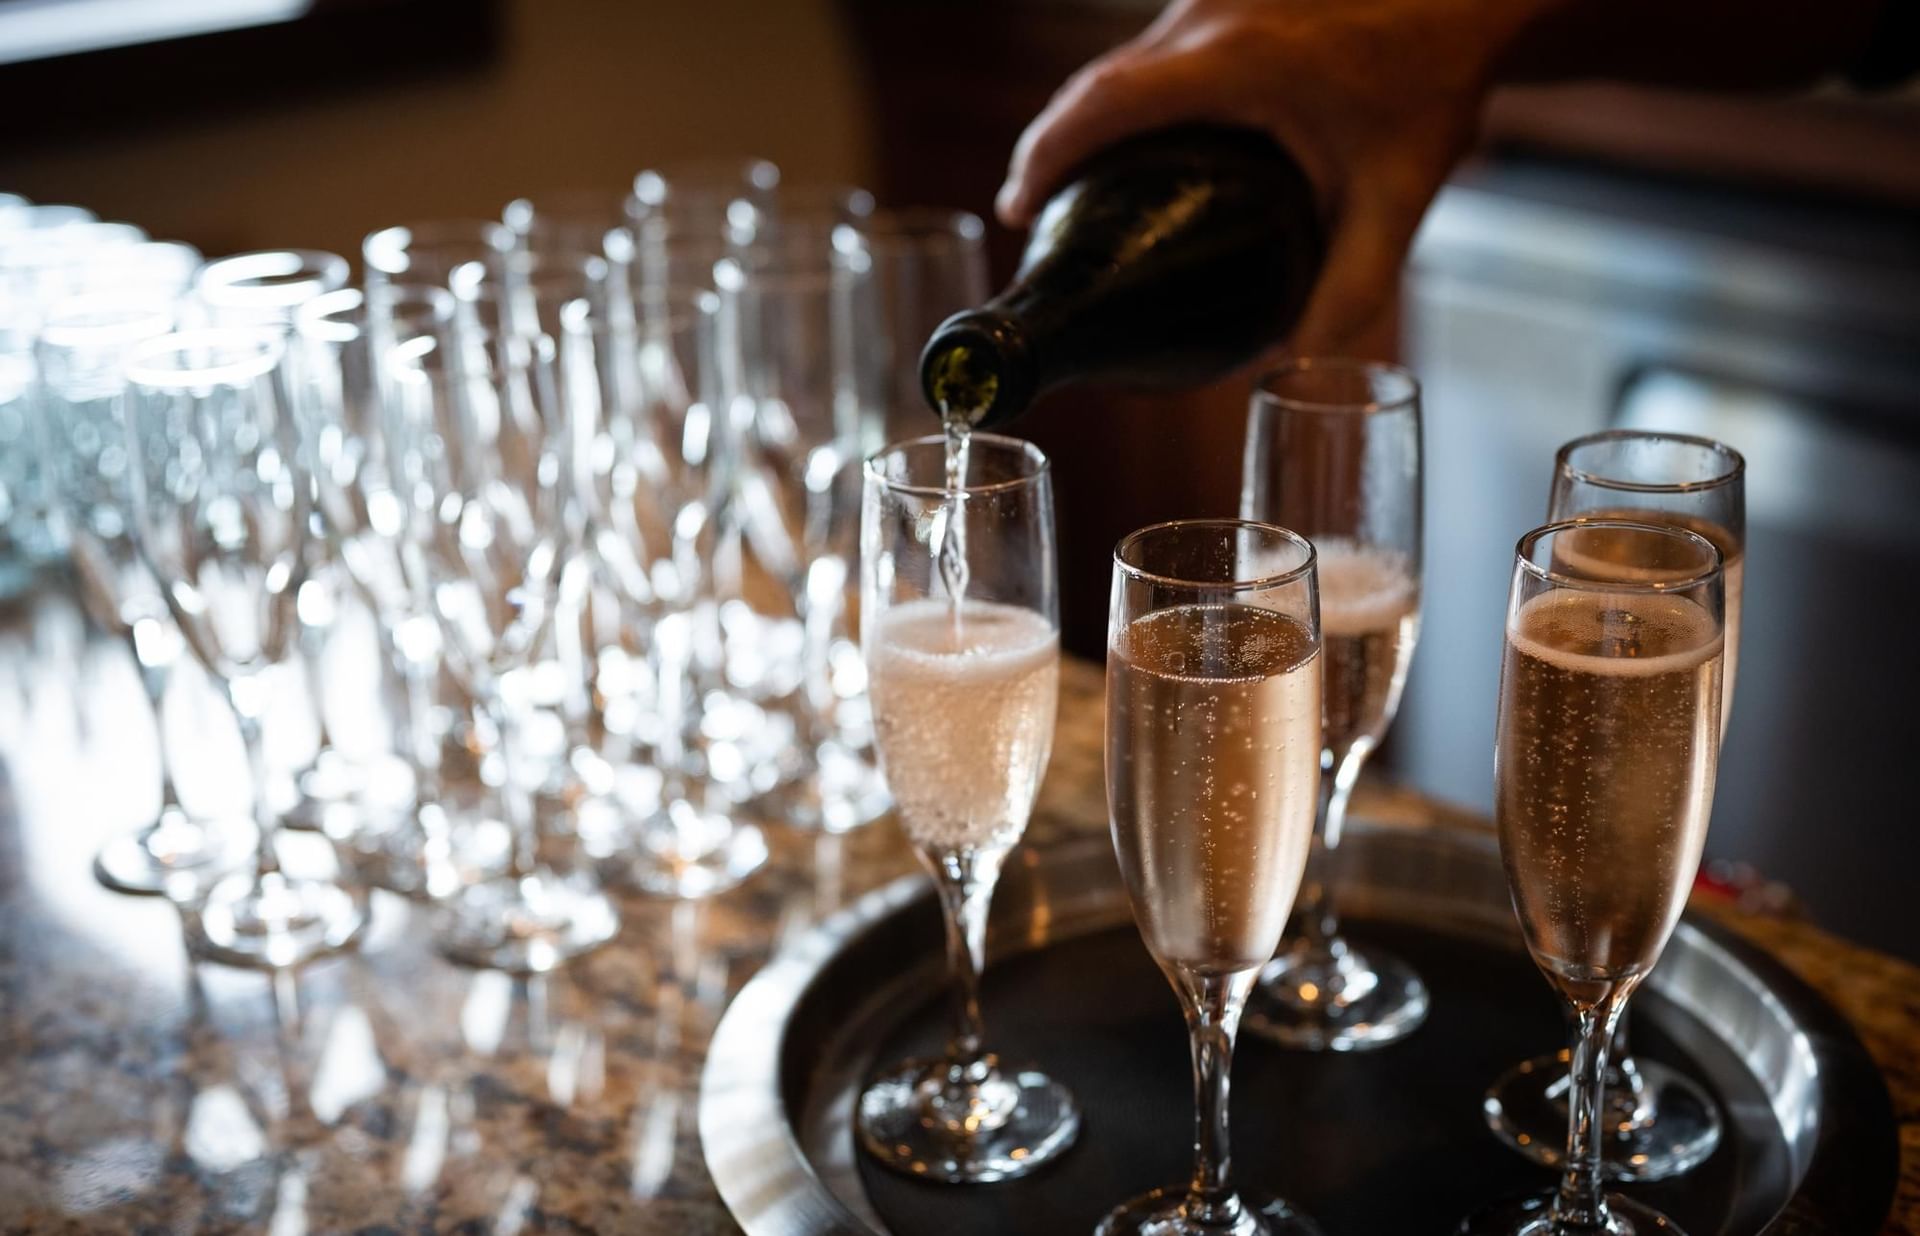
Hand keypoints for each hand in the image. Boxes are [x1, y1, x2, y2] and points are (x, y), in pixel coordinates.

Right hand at [996, 0, 1546, 355]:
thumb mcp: (1397, 197)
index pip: (1106, 103)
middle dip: (1050, 144)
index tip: (1018, 207)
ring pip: (1121, 59)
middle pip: (1096, 82)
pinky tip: (1129, 138)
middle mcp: (1210, 17)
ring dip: (1083, 116)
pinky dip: (1123, 92)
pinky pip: (1152, 45)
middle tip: (1030, 209)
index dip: (1047, 153)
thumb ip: (1351, 288)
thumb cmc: (1438, 82)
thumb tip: (1295, 365)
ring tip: (1068, 183)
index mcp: (1235, 62)